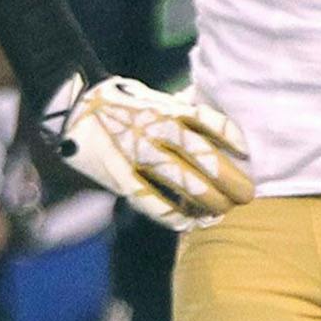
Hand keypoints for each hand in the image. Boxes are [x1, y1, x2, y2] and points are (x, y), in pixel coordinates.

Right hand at [45, 74, 252, 230]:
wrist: (74, 107)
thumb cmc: (124, 102)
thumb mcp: (156, 97)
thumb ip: (184, 108)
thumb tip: (218, 116)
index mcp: (167, 108)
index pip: (208, 121)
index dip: (231, 137)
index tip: (246, 153)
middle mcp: (155, 130)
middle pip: (202, 157)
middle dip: (228, 179)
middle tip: (247, 195)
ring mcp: (136, 154)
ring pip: (181, 181)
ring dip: (207, 200)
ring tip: (223, 211)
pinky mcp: (118, 176)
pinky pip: (150, 200)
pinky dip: (172, 215)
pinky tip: (190, 223)